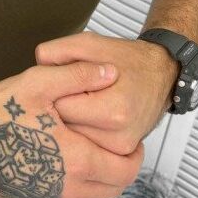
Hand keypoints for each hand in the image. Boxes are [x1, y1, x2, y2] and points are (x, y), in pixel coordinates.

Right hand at [0, 61, 143, 197]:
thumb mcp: (39, 83)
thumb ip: (78, 75)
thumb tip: (110, 72)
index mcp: (77, 160)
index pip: (125, 167)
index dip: (136, 154)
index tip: (133, 139)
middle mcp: (70, 187)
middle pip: (116, 187)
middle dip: (125, 167)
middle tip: (123, 147)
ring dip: (107, 179)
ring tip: (101, 153)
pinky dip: (88, 187)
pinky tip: (77, 163)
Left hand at [35, 31, 178, 156]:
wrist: (160, 75)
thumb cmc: (125, 59)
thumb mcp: (90, 43)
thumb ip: (58, 51)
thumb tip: (37, 65)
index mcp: (113, 109)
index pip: (60, 108)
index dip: (53, 92)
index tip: (58, 83)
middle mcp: (118, 135)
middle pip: (64, 128)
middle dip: (59, 109)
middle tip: (69, 91)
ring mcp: (120, 148)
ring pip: (73, 138)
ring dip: (69, 122)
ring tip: (82, 101)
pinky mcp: (120, 154)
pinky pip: (88, 144)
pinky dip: (82, 130)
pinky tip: (88, 114)